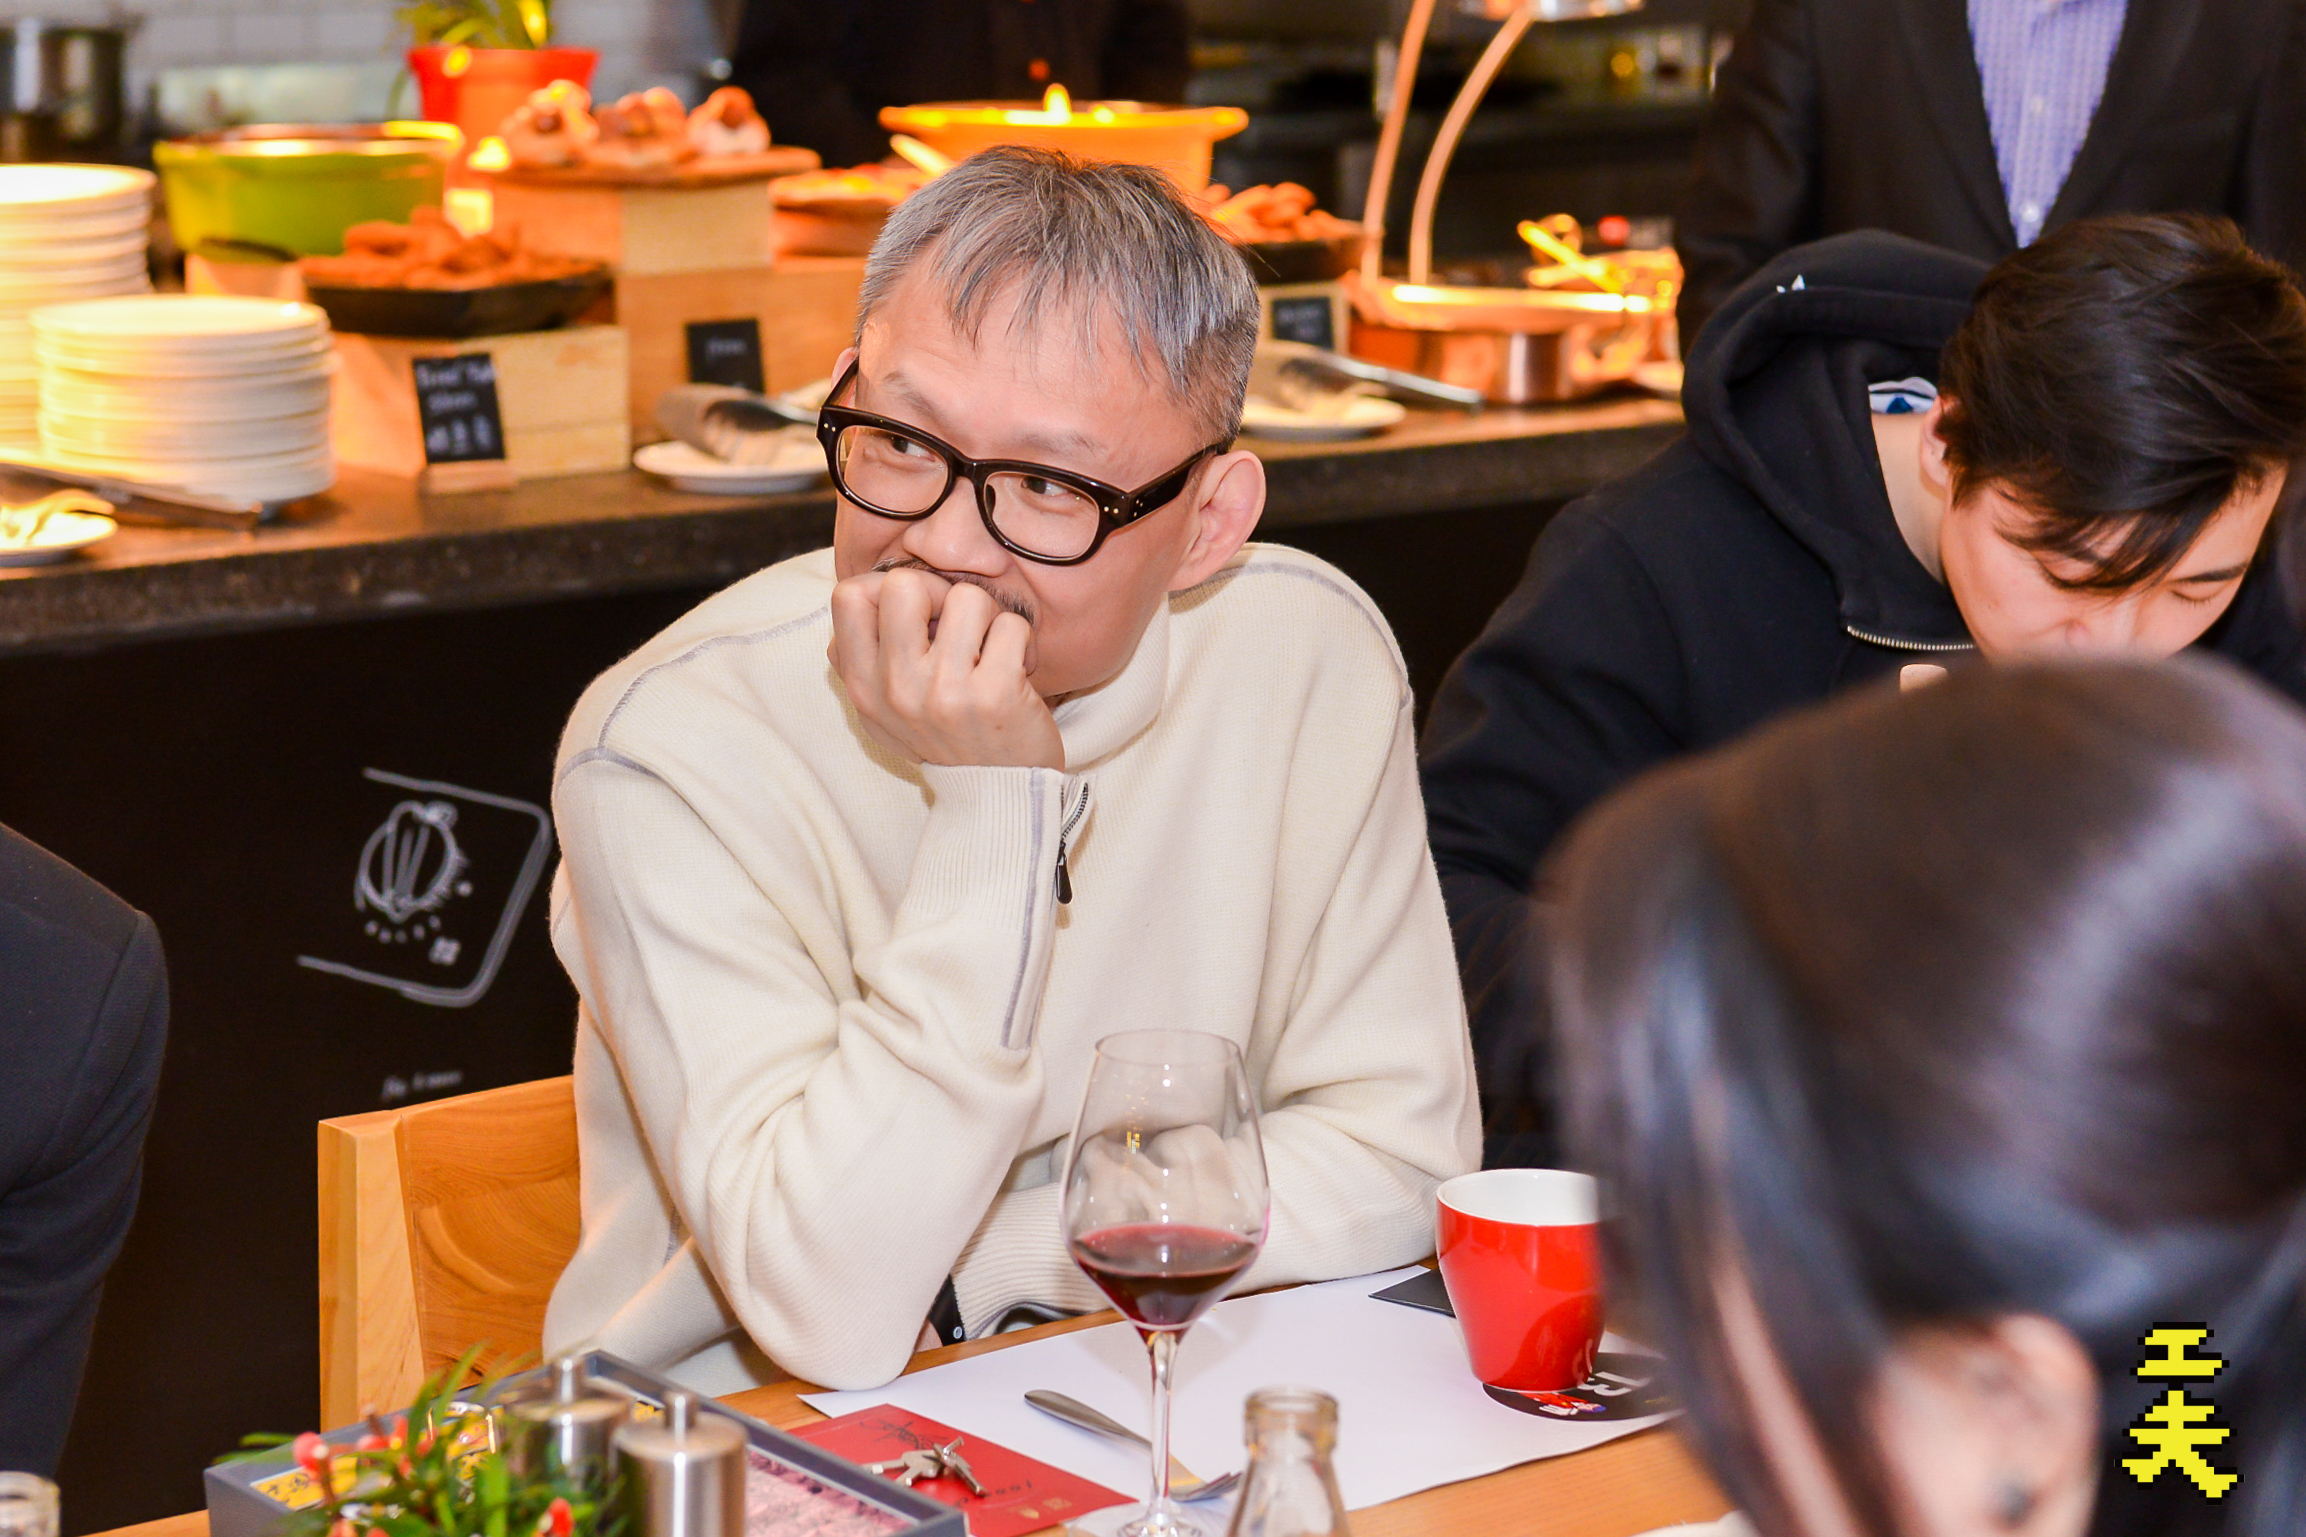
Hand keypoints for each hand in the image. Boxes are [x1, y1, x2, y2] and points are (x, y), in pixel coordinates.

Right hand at [829, 568, 1064, 767]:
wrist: (996, 795)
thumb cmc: (944, 740)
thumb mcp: (882, 712)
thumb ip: (863, 658)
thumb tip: (866, 593)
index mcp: (864, 686)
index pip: (848, 596)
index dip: (885, 587)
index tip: (915, 612)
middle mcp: (897, 688)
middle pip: (903, 584)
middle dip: (939, 590)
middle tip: (958, 622)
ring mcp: (947, 691)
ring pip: (967, 597)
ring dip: (988, 616)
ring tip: (990, 648)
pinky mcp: (996, 693)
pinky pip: (1012, 625)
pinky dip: (1021, 641)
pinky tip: (1016, 667)